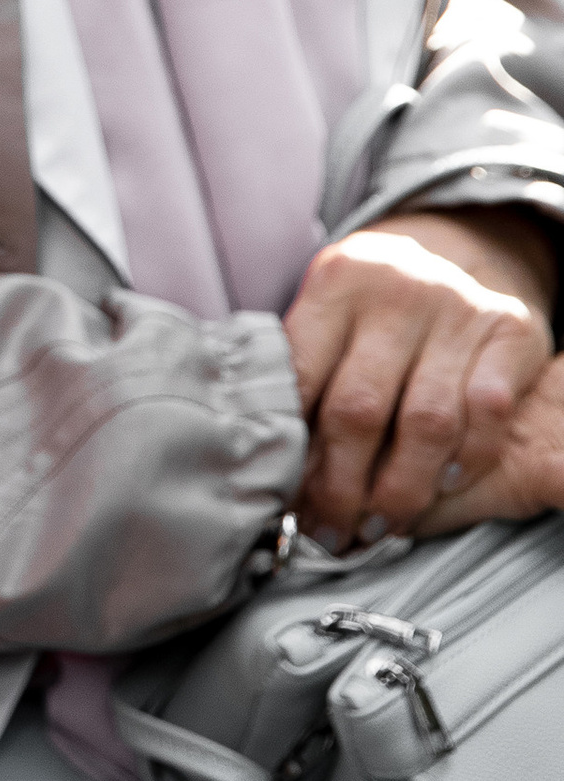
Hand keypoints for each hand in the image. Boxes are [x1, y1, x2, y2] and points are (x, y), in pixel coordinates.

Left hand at [284, 210, 554, 543]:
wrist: (455, 251)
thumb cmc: (373, 305)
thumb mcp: (328, 315)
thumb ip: (304, 372)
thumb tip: (270, 463)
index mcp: (338, 280)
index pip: (302, 377)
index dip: (293, 451)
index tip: (285, 500)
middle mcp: (397, 288)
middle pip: (359, 409)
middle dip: (340, 486)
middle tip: (330, 529)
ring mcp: (458, 307)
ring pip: (425, 422)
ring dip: (400, 489)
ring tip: (379, 525)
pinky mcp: (511, 330)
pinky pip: (487, 413)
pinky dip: (465, 460)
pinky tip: (443, 485)